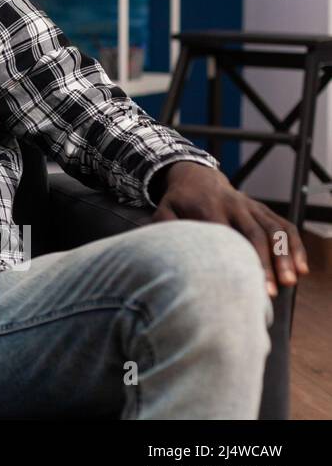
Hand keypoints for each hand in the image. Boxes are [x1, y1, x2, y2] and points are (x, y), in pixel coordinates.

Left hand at [152, 161, 309, 297]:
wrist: (196, 176)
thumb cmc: (178, 202)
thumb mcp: (164, 210)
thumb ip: (165, 228)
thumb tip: (167, 251)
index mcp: (208, 207)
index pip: (224, 235)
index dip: (233, 258)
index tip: (237, 282)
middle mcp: (234, 205)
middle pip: (253, 234)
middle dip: (263, 262)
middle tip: (269, 290)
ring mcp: (252, 207)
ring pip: (273, 230)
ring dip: (284, 255)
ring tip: (290, 280)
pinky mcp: (263, 210)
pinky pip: (284, 226)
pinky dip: (295, 246)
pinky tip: (301, 268)